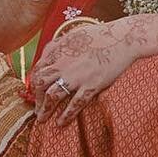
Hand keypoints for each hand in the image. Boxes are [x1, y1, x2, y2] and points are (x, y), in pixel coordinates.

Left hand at [29, 16, 157, 123]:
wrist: (123, 39)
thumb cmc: (100, 35)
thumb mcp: (73, 34)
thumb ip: (57, 44)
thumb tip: (46, 54)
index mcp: (59, 51)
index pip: (38, 70)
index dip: (34, 83)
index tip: (35, 92)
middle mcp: (64, 64)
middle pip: (41, 84)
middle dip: (36, 98)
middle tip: (37, 108)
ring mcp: (77, 76)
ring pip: (52, 96)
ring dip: (45, 110)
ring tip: (43, 119)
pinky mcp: (91, 85)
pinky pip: (74, 104)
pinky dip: (65, 115)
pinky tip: (61, 123)